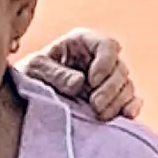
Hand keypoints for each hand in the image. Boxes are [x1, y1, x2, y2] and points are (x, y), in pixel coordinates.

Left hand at [19, 29, 138, 123]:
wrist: (26, 97)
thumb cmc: (31, 75)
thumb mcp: (35, 69)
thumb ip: (56, 74)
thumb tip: (79, 83)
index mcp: (83, 42)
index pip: (107, 45)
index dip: (105, 62)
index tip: (92, 81)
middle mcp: (99, 59)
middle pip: (120, 68)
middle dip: (110, 88)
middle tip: (95, 106)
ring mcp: (107, 79)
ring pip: (126, 85)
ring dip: (118, 101)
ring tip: (100, 115)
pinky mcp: (111, 99)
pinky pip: (131, 100)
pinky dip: (131, 107)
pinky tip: (127, 115)